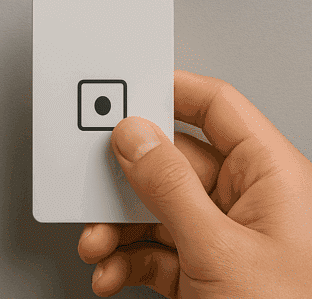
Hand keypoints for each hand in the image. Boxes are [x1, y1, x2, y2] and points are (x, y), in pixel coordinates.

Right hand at [78, 69, 311, 296]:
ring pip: (156, 211)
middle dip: (123, 183)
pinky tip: (111, 273)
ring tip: (96, 245)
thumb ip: (170, 188)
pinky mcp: (208, 274)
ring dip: (117, 229)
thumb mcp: (220, 250)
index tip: (121, 88)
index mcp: (272, 177)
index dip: (168, 89)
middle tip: (90, 185)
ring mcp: (228, 240)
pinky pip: (156, 250)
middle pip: (171, 164)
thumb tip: (134, 135)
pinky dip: (126, 261)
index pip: (216, 108)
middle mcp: (250, 202)